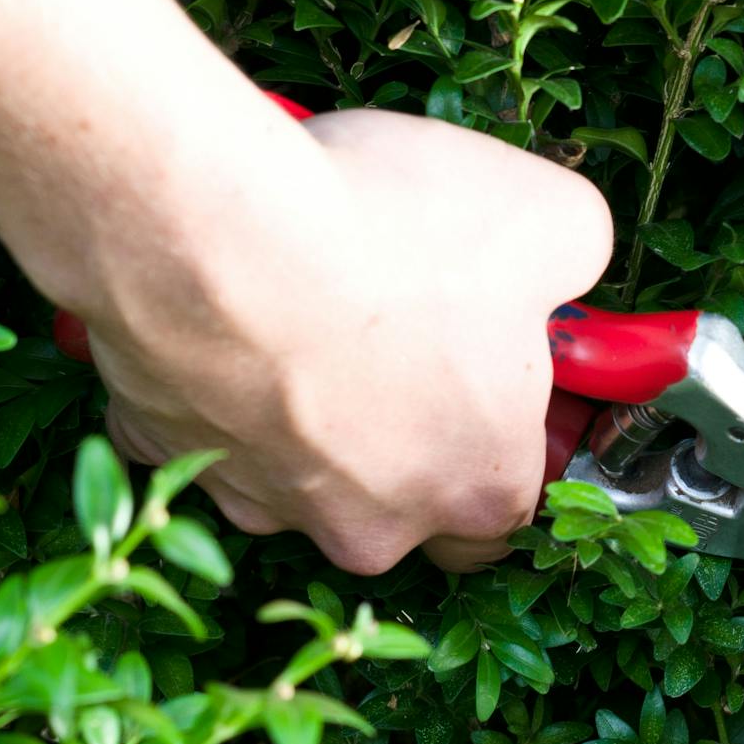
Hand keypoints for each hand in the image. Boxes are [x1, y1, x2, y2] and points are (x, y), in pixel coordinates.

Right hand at [87, 110, 610, 573]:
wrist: (207, 224)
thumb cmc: (395, 234)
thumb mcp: (557, 220)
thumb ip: (579, 261)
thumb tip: (564, 264)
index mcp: (479, 491)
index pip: (524, 500)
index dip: (524, 428)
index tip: (511, 366)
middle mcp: (370, 524)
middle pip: (413, 498)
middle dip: (417, 430)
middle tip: (412, 331)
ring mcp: (258, 496)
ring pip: (306, 464)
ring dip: (316, 398)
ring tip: (317, 294)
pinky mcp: (164, 449)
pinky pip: (211, 416)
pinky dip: (225, 367)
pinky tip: (235, 294)